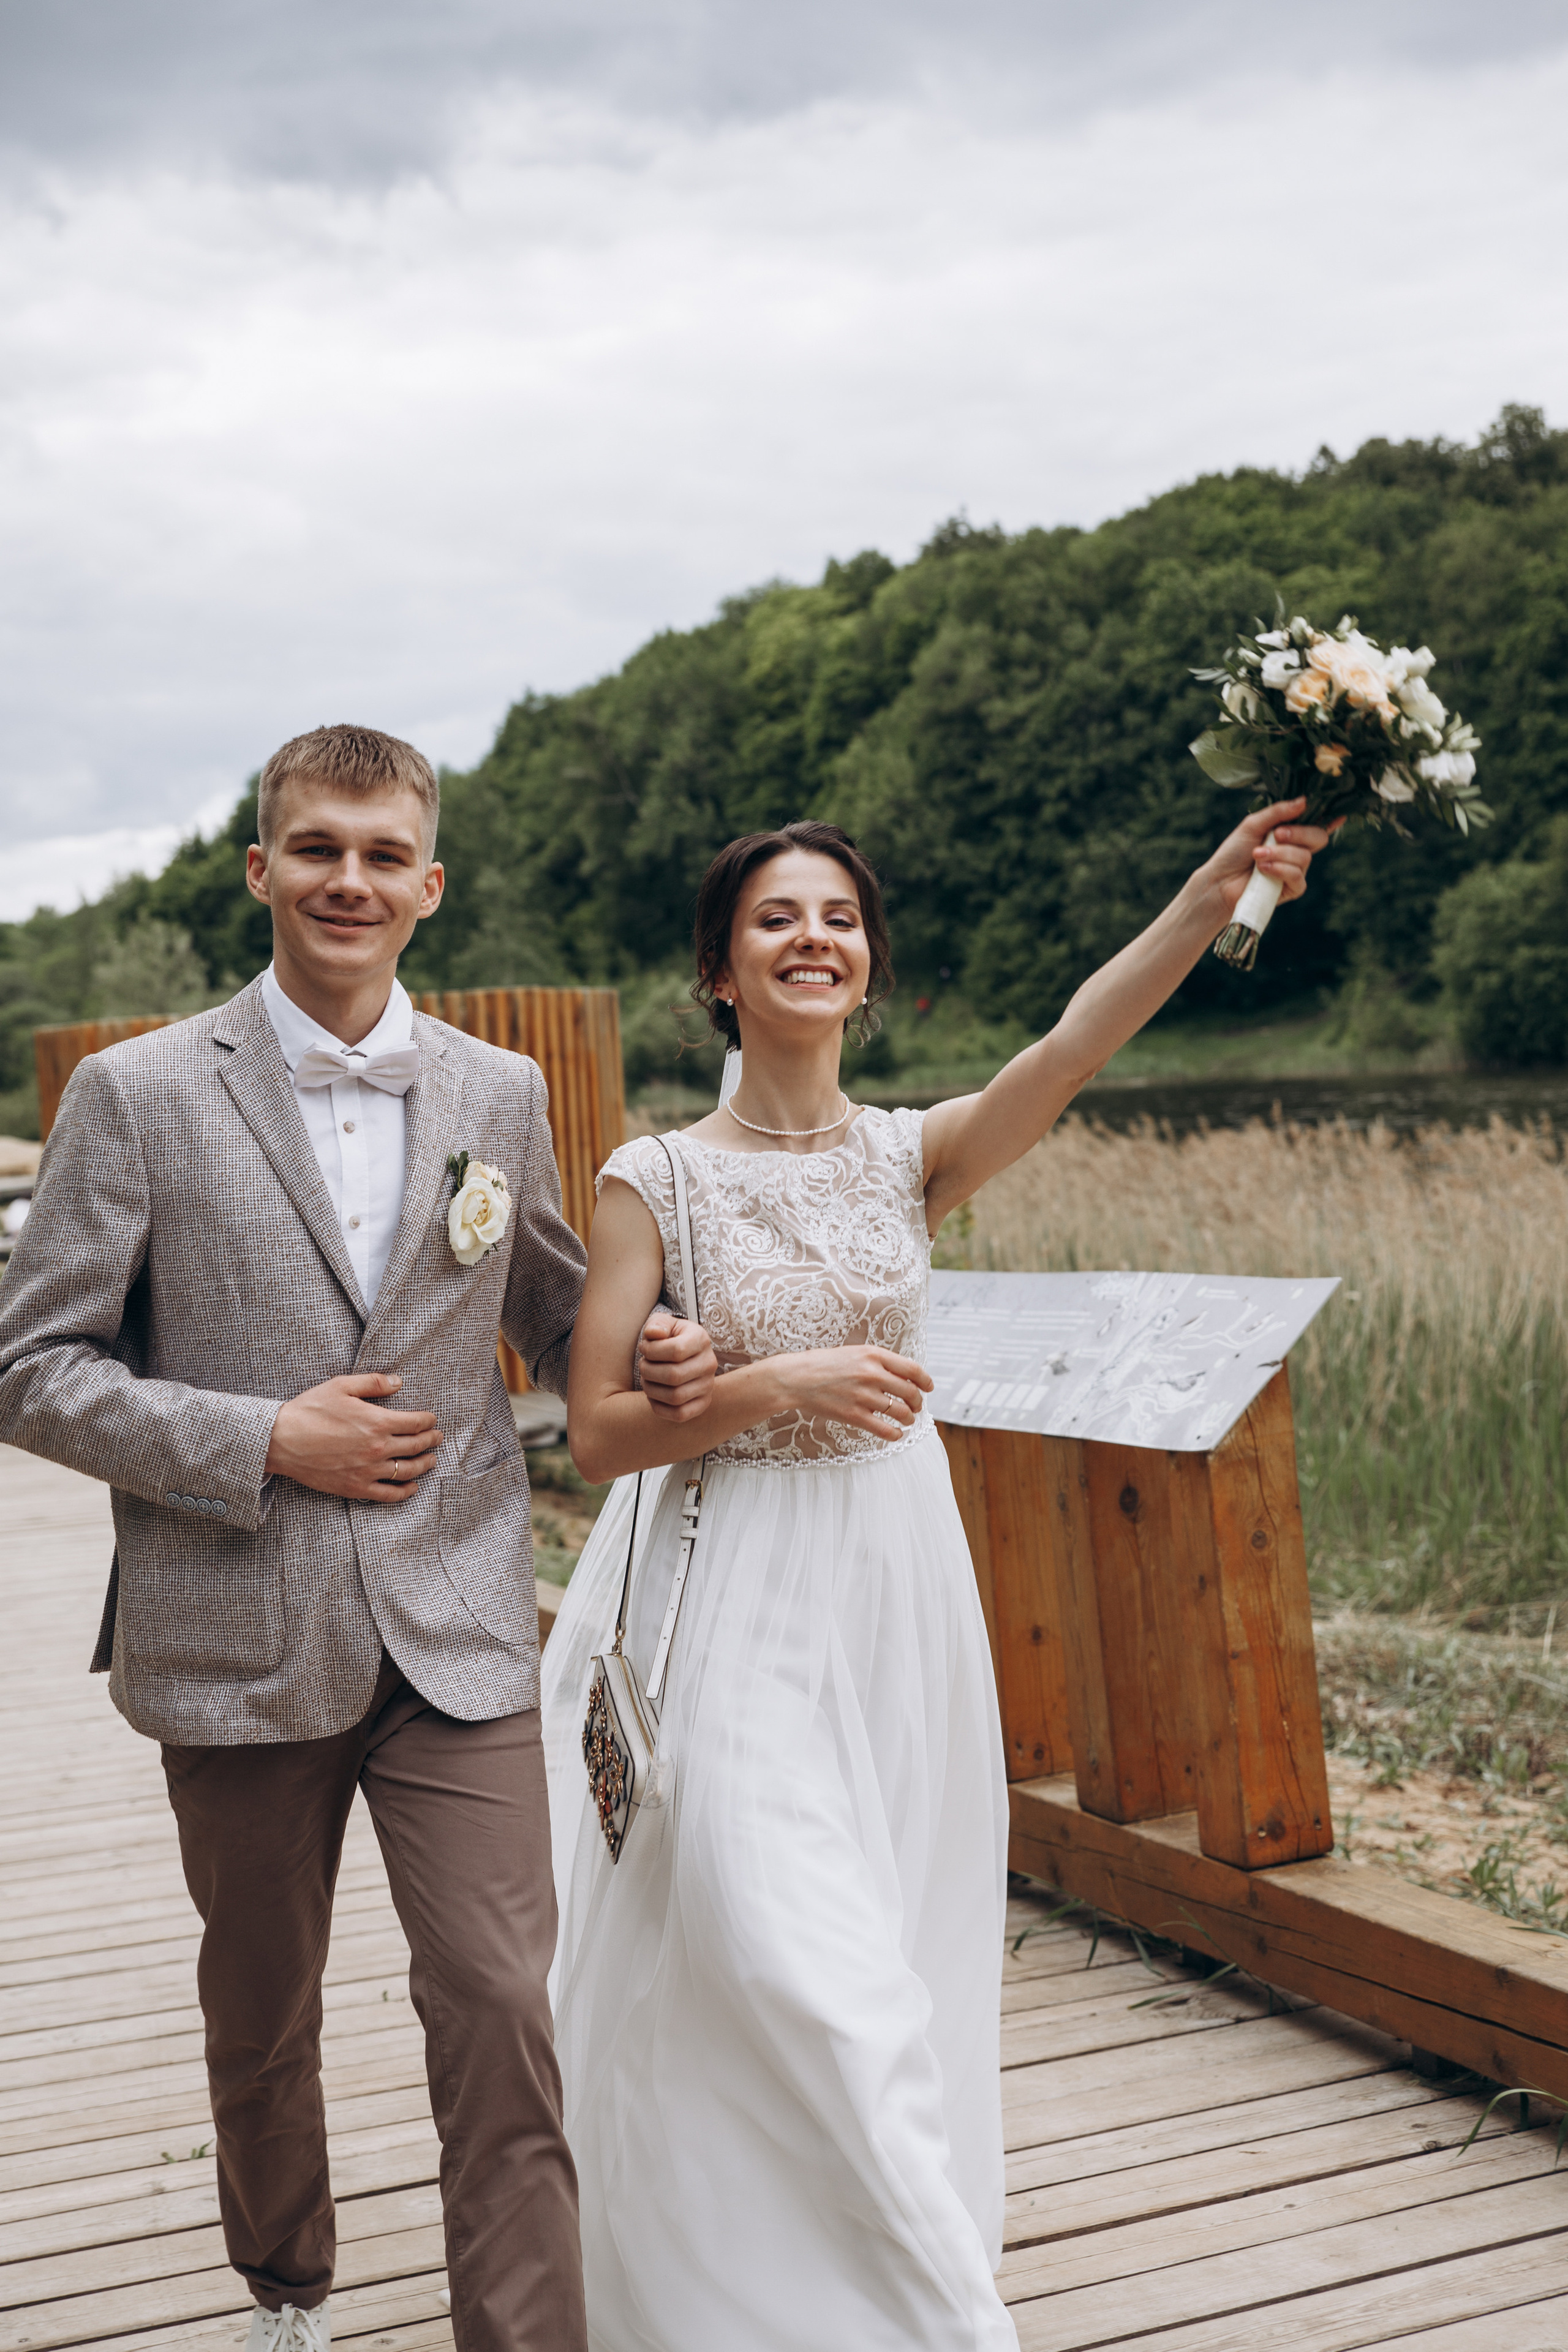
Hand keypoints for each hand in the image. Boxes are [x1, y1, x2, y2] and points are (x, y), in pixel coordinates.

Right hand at [265, 1372, 442, 1502]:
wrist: (281, 1440)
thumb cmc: (310, 1410)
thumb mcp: (341, 1386)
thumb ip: (373, 1383)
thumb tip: (398, 1382)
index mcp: (377, 1422)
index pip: (416, 1423)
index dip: (428, 1421)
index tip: (432, 1420)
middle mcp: (377, 1448)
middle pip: (416, 1446)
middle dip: (431, 1441)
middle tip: (437, 1438)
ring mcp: (368, 1471)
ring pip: (407, 1471)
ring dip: (424, 1465)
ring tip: (431, 1460)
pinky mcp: (356, 1488)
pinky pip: (388, 1494)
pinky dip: (405, 1491)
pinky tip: (412, 1487)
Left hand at [637, 1313, 719, 1423]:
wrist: (685, 1355)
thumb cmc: (669, 1338)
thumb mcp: (663, 1324)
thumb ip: (657, 1324)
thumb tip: (653, 1334)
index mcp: (701, 1339)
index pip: (675, 1351)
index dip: (652, 1351)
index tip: (644, 1348)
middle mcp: (709, 1363)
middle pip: (674, 1376)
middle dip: (649, 1371)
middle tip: (643, 1366)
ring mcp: (708, 1386)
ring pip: (675, 1397)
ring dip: (651, 1390)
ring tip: (647, 1380)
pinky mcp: (703, 1404)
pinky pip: (680, 1414)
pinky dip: (660, 1408)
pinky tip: (653, 1395)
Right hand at [770, 1345, 932, 1442]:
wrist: (796, 1378)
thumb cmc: (824, 1364)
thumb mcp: (854, 1353)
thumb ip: (878, 1362)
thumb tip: (904, 1376)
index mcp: (873, 1355)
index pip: (912, 1369)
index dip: (926, 1381)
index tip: (929, 1387)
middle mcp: (872, 1374)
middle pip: (910, 1392)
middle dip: (918, 1402)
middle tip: (916, 1407)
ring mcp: (863, 1395)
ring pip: (901, 1412)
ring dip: (908, 1418)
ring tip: (906, 1419)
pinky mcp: (854, 1415)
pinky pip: (885, 1429)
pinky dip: (895, 1434)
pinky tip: (896, 1433)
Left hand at [1204, 797, 1341, 915]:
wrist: (1219, 880)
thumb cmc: (1235, 851)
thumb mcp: (1253, 825)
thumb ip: (1278, 812)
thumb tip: (1305, 801)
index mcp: (1291, 831)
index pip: (1317, 823)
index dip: (1331, 818)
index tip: (1340, 813)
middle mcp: (1297, 850)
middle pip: (1319, 837)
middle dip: (1299, 833)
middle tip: (1277, 835)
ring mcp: (1296, 870)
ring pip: (1305, 857)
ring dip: (1280, 854)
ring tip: (1257, 856)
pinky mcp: (1291, 889)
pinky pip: (1298, 877)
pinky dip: (1280, 870)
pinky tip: (1263, 869)